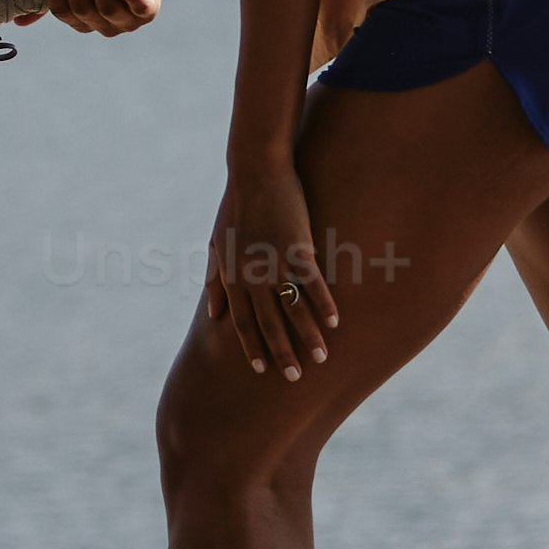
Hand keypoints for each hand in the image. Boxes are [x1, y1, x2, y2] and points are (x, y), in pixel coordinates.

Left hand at [201, 190, 355, 384]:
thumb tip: (212, 313)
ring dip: (308, 336)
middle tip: (296, 378)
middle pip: (268, 323)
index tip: (262, 369)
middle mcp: (252, 274)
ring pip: (292, 309)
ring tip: (322, 358)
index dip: (252, 345)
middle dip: (282, 352)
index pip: (241, 320)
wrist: (254, 170)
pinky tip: (336, 321)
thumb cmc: (235, 206)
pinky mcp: (297, 247)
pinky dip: (324, 304)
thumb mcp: (217, 243)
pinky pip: (312, 283)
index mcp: (232, 274)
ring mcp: (275, 262)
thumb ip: (214, 280)